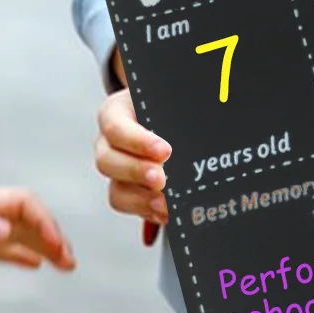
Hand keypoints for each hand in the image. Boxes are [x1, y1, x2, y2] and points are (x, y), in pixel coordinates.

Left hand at [0, 188, 76, 277]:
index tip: (56, 248)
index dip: (45, 222)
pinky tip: (33, 266)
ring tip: (66, 266)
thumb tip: (8, 229)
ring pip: (18, 235)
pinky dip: (20, 255)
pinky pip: (0, 250)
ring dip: (43, 247)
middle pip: (28, 220)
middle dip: (52, 237)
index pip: (25, 205)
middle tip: (70, 263)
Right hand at [94, 89, 170, 225]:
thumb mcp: (168, 99)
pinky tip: (167, 213)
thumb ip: (178, 108)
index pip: (115, 127)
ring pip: (116, 190)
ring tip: (166, 204)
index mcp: (116, 112)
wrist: (167, 115)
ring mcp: (117, 170)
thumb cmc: (167, 104)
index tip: (165, 151)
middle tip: (162, 179)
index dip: (138, 142)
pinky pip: (130, 207)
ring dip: (141, 200)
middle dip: (137, 173)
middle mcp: (109, 143)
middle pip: (107, 162)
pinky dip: (148, 212)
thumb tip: (206, 107)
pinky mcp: (128, 191)